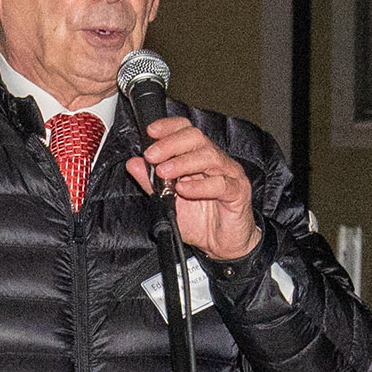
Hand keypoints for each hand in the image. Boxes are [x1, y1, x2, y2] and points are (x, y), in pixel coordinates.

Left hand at [126, 117, 260, 260]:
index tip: (151, 131)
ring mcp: (229, 174)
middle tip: (151, 155)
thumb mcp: (167, 202)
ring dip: (182, 162)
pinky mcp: (238, 192)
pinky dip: (200, 186)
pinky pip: (221, 184)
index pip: (186, 131)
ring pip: (209, 156)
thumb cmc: (199, 220)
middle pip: (196, 138)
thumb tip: (133, 164)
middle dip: (170, 144)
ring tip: (163, 172)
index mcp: (198, 158)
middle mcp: (215, 161)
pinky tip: (184, 189)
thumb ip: (151, 183)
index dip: (169, 127)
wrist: (221, 244)